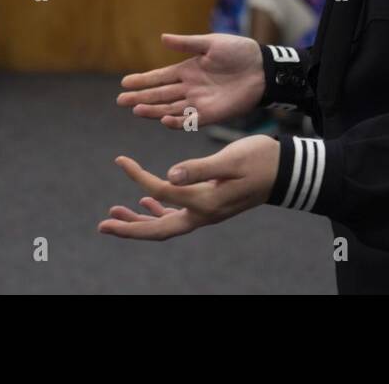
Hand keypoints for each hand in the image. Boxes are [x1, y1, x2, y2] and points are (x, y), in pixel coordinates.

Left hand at [98, 135, 279, 239]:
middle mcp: (204, 214)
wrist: (286, 170)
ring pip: (166, 225)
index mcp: (205, 202)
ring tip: (114, 213)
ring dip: (139, 222)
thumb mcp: (230, 159)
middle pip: (159, 229)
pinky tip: (146, 205)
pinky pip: (177, 215)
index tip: (120, 160)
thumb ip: (200, 168)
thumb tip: (170, 176)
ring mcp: (207, 213)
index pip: (162, 191)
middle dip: (129, 229)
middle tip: (102, 224)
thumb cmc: (260, 159)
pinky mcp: (210, 206)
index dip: (138, 177)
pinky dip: (158, 211)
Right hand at [117, 32, 264, 128]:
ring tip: (136, 110)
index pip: (160, 77)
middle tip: (121, 101)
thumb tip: (162, 38)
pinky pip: (190, 120)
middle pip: (160, 94)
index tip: (124, 83)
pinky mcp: (211, 114)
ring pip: (170, 108)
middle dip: (141, 97)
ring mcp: (199, 102)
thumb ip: (187, 44)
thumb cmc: (239, 52)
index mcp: (188, 70)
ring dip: (153, 110)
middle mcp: (189, 88)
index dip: (142, 80)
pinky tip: (163, 120)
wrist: (262, 69)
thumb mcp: (211, 43)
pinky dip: (177, 122)